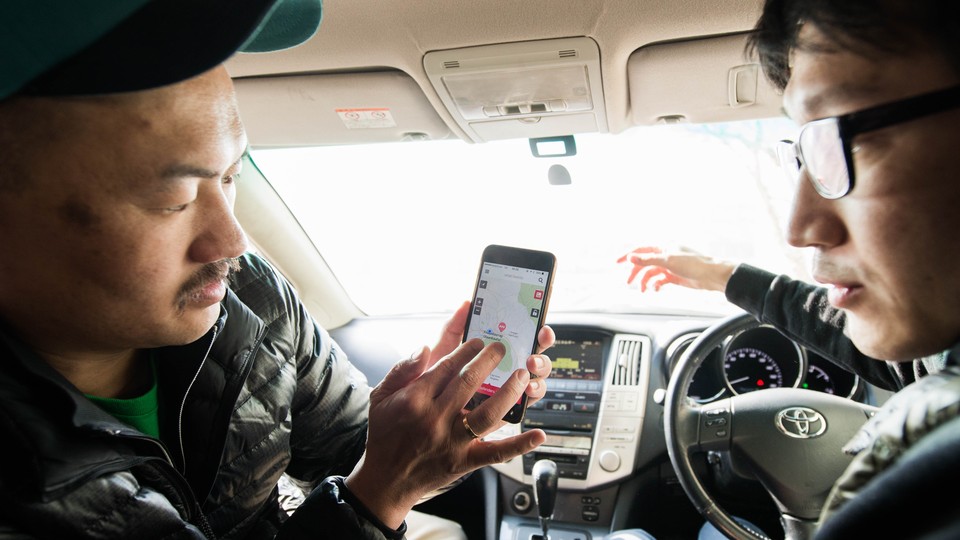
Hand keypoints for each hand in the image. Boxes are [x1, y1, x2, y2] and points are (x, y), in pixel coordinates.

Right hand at [345, 302, 553, 527]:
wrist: (386, 479)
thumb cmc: (385, 433)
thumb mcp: (381, 396)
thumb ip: (402, 370)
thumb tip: (424, 348)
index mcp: (415, 399)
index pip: (447, 366)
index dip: (466, 349)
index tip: (478, 340)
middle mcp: (435, 418)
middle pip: (469, 383)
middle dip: (490, 361)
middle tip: (503, 348)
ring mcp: (452, 441)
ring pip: (487, 413)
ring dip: (509, 392)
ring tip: (523, 374)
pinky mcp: (464, 461)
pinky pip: (495, 452)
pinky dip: (519, 444)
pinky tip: (538, 435)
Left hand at [426, 300, 553, 404]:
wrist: (420, 414)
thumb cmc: (433, 381)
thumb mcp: (441, 352)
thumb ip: (452, 329)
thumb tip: (467, 304)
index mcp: (495, 349)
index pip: (523, 333)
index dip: (536, 328)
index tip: (541, 324)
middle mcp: (508, 366)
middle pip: (535, 351)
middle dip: (542, 343)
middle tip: (541, 337)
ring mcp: (510, 388)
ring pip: (537, 376)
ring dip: (540, 367)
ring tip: (531, 363)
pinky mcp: (508, 409)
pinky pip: (527, 402)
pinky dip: (532, 394)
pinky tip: (528, 388)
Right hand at [616, 246, 735, 292]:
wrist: (712, 275)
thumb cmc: (693, 264)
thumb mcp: (667, 261)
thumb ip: (648, 260)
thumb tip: (631, 257)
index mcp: (663, 246)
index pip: (641, 249)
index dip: (628, 255)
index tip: (616, 262)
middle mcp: (665, 255)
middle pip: (644, 262)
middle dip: (635, 272)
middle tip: (628, 282)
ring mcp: (669, 266)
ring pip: (651, 273)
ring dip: (645, 281)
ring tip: (643, 290)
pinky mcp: (674, 276)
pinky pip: (660, 280)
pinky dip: (656, 285)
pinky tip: (655, 289)